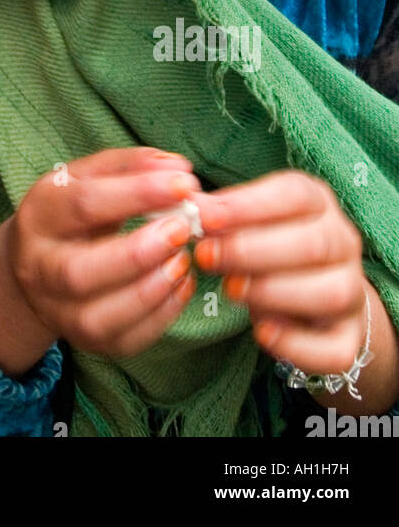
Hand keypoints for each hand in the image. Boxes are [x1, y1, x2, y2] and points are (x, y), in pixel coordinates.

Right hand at [0, 148, 201, 375]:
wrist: (34, 264)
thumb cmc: (71, 213)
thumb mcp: (87, 177)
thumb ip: (129, 167)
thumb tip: (177, 168)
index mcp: (39, 216)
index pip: (84, 205)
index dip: (138, 193)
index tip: (185, 183)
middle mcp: (38, 268)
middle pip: (79, 272)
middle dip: (138, 253)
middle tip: (182, 229)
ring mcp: (58, 310)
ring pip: (98, 316)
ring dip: (151, 289)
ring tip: (183, 260)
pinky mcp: (85, 341)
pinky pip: (124, 340)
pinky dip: (161, 316)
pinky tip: (180, 285)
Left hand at [194, 173, 397, 405]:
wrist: (309, 299)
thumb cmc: (267, 247)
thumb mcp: (244, 223)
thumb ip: (220, 215)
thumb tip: (190, 205)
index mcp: (318, 203)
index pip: (295, 194)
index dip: (249, 206)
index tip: (205, 217)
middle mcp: (343, 242)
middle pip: (313, 243)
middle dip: (252, 251)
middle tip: (206, 256)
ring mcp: (353, 291)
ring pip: (331, 292)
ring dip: (274, 292)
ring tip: (230, 290)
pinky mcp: (349, 338)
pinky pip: (335, 349)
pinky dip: (297, 345)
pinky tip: (261, 333)